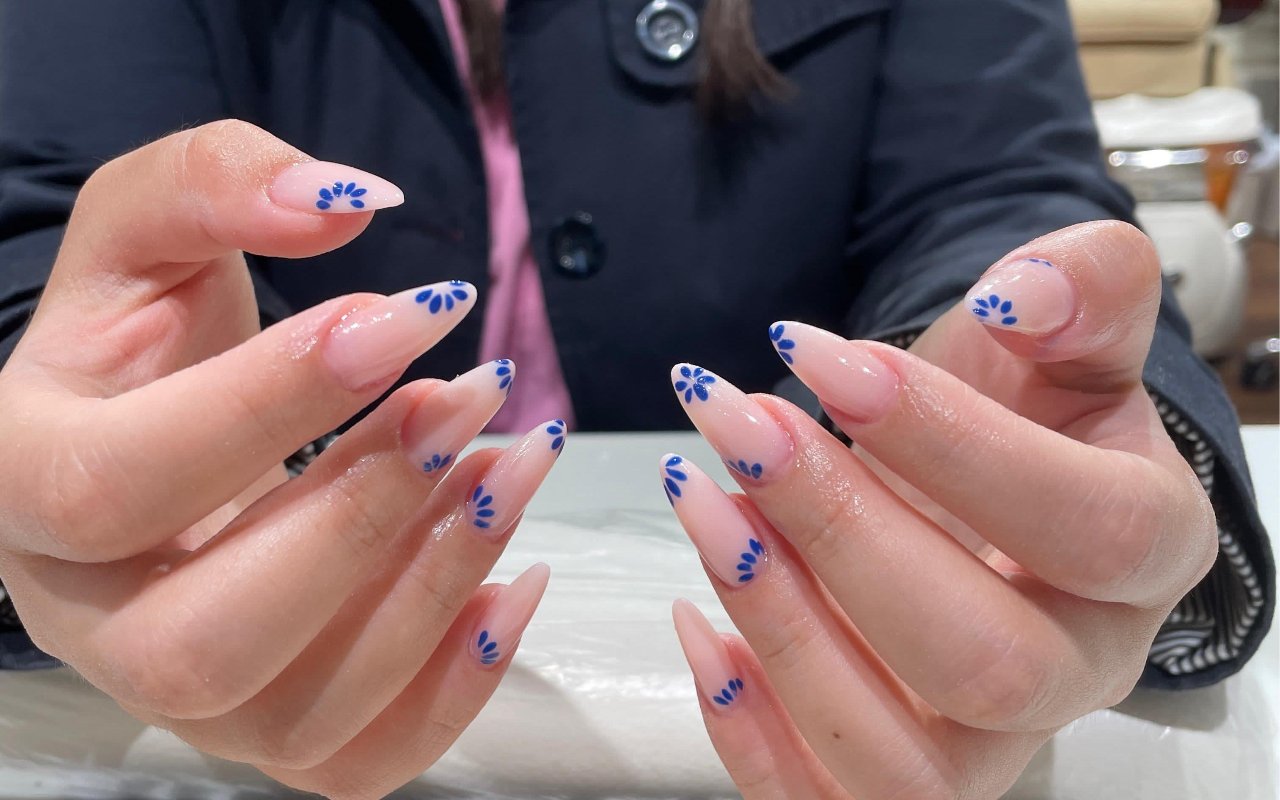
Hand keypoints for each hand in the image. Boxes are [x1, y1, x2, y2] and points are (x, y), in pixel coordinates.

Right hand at [0, 120, 560, 797]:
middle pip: (207, 635)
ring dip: (434, 585)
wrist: (161, 437)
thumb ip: (217, 181)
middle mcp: (88, 621)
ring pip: (297, 710)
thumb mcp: (146, 230)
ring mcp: (184, 698)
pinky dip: (459, 684)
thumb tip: (347, 201)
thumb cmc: (147, 342)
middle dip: (363, 517)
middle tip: (471, 398)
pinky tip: (518, 578)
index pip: (127, 481)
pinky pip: (364, 760)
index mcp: (28, 488)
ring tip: (516, 463)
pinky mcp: (276, 728)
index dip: (278, 402)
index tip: (416, 313)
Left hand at [663, 221, 1217, 797]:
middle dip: (839, 534)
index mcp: (1144, 552)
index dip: (948, 443)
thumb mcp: (1064, 329)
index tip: (820, 355)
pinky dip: (746, 732)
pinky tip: (694, 622)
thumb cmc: (1019, 409)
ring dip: (778, 626)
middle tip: (742, 427)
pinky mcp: (899, 770)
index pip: (1083, 525)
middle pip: (982, 658)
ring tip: (699, 500)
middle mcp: (1082, 669)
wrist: (979, 479)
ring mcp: (988, 743)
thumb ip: (1081, 287)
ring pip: (900, 757)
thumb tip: (1025, 296)